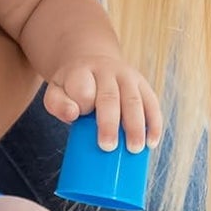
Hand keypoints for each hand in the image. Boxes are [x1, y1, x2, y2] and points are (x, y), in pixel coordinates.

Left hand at [43, 56, 162, 151]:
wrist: (93, 62)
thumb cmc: (73, 86)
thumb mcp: (56, 91)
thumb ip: (57, 103)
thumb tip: (72, 114)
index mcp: (82, 71)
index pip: (83, 88)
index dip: (82, 103)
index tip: (80, 117)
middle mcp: (107, 71)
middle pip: (110, 97)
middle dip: (110, 123)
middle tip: (108, 147)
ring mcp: (128, 77)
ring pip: (134, 100)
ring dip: (136, 126)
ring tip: (134, 149)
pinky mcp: (143, 85)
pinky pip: (152, 104)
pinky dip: (154, 124)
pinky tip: (152, 142)